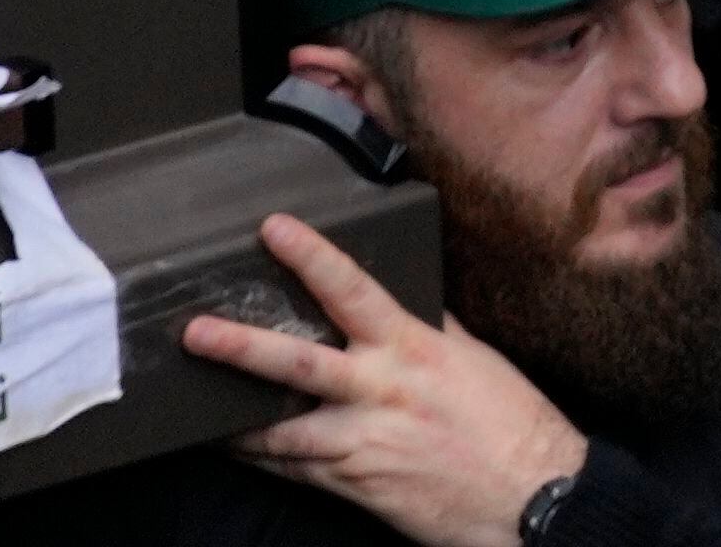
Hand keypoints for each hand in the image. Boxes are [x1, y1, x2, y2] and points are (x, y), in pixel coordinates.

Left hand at [184, 211, 587, 546]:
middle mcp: (382, 390)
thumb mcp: (473, 359)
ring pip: (278, 428)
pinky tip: (235, 448)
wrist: (527, 492)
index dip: (311, 256)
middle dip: (242, 347)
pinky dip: (259, 456)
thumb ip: (429, 328)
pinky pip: (290, 467)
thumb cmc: (508, 420)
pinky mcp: (350, 482)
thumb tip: (402, 299)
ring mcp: (361, 439)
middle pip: (297, 362)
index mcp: (414, 348)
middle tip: (194, 332)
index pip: (354, 291)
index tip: (274, 229)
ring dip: (232, 419)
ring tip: (193, 408)